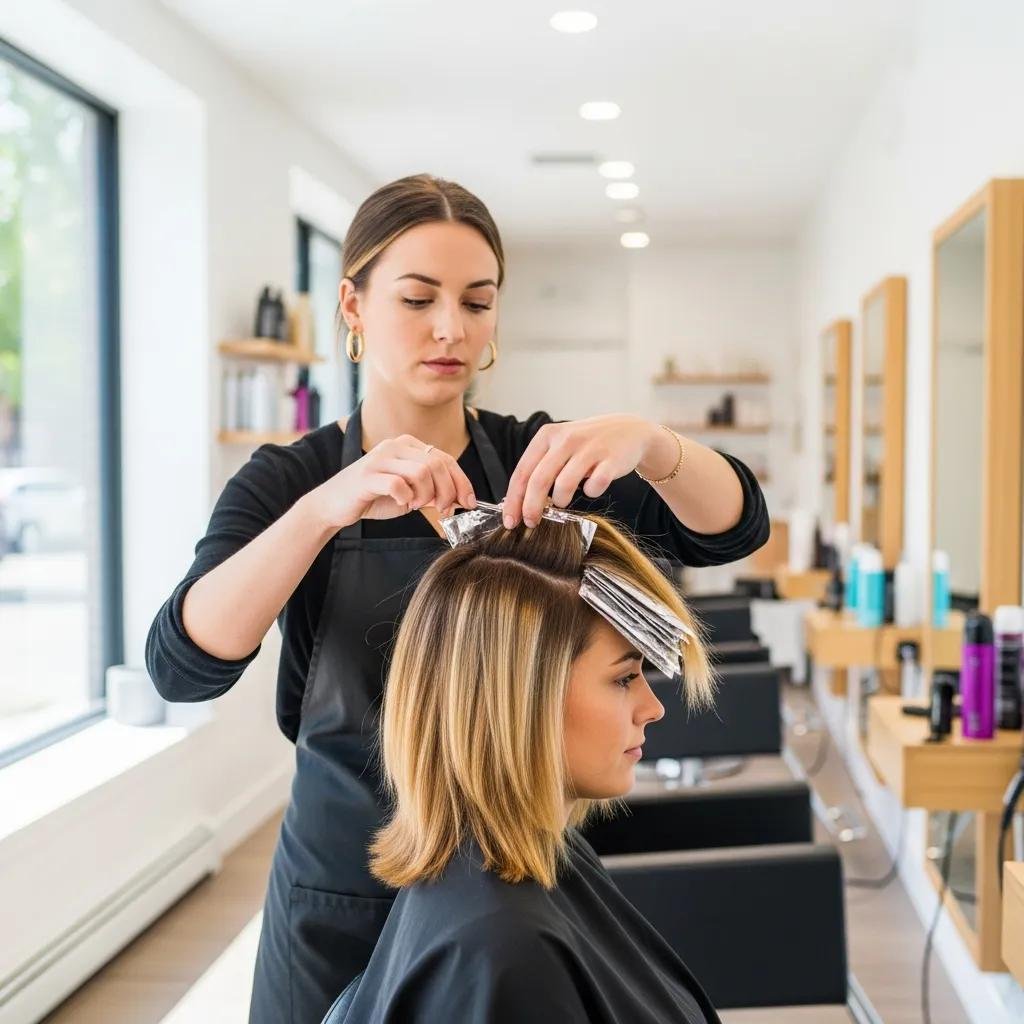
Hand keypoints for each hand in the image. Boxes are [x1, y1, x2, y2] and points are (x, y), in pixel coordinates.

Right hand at [308, 434, 476, 530]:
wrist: (334, 505)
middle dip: (447, 491)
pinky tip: (401, 503)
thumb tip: (461, 499)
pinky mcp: (368, 475)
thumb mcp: (410, 494)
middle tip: (443, 509)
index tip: (469, 502)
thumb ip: (433, 492)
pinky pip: (399, 484)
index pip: (445, 459)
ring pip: (422, 472)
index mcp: (408, 445)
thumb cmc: (374, 497)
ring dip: (426, 494)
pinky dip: (406, 497)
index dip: (462, 481)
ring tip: (416, 504)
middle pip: (437, 464)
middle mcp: (395, 445)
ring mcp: (380, 458)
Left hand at [502, 416, 660, 527]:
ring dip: (560, 501)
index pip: (522, 472)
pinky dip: (591, 493)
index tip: (510, 520)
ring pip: (564, 485)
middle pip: (539, 481)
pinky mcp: (610, 459)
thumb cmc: (587, 445)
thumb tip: (519, 503)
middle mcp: (566, 439)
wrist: (629, 431)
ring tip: (563, 502)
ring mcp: (589, 448)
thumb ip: (541, 467)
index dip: (513, 500)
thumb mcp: (560, 446)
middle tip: (531, 523)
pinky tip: (592, 488)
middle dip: (531, 508)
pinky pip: (594, 486)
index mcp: (547, 435)